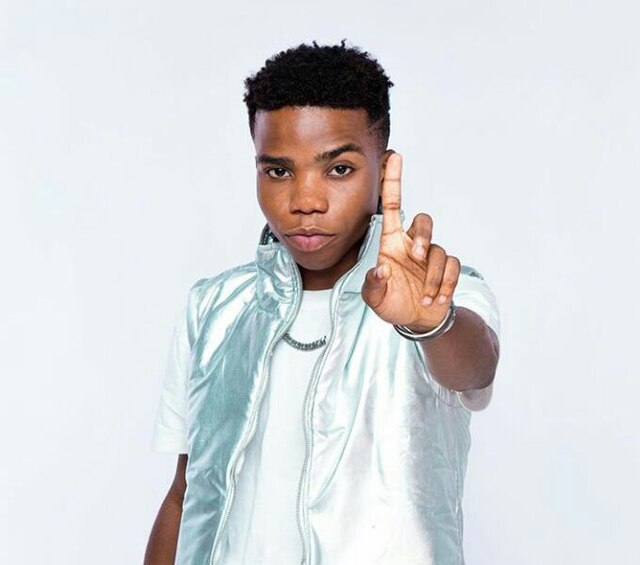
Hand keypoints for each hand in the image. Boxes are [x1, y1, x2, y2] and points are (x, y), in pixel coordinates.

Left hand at [361, 153, 460, 331]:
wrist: (416, 321)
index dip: (393, 181)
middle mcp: (412, 244)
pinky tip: (436, 300)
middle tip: (416, 257)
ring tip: (425, 298)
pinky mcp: (447, 269)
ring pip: (439, 251)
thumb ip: (373, 286)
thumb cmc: (392, 303)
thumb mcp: (374, 299)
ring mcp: (431, 256)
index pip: (392, 205)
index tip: (394, 156)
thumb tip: (381, 270)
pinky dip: (446, 284)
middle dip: (423, 236)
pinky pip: (453, 267)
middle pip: (423, 221)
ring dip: (433, 276)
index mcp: (391, 243)